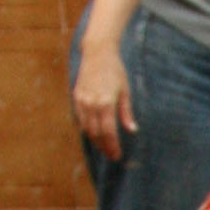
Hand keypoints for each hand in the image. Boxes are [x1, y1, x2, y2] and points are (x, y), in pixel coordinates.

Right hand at [72, 43, 136, 160]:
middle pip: (96, 133)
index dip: (112, 146)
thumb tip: (132, 130)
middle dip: (104, 147)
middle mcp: (92, 103)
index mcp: (106, 103)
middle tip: (112, 155)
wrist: (97, 53)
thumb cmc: (115, 71)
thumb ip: (126, 112)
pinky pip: (80, 119)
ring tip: (104, 148)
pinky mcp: (76, 97)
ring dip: (95, 140)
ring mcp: (82, 100)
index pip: (109, 132)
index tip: (117, 155)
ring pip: (86, 128)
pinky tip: (94, 134)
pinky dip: (87, 129)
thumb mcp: (125, 91)